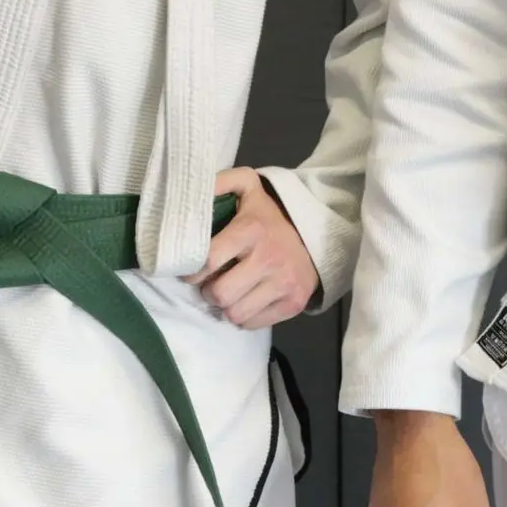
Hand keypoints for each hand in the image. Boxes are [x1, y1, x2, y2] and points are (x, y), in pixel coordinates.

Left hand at [185, 168, 319, 328]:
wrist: (314, 234)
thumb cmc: (268, 215)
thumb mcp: (246, 186)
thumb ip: (219, 182)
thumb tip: (195, 193)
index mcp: (251, 229)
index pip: (209, 260)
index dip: (193, 269)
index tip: (192, 269)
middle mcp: (269, 258)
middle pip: (220, 293)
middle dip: (208, 291)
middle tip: (210, 282)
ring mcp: (284, 283)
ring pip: (235, 313)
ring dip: (225, 306)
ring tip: (228, 291)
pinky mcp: (294, 303)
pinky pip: (253, 324)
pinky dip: (243, 316)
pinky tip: (246, 299)